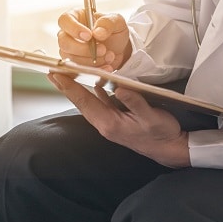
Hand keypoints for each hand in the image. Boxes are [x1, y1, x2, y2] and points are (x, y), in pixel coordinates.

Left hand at [48, 73, 189, 167]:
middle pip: (82, 103)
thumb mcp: (151, 117)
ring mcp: (109, 122)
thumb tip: (119, 88)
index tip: (56, 75)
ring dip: (77, 90)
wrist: (169, 149)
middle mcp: (105, 124)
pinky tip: (92, 84)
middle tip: (53, 72)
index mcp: (110, 123)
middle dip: (67, 87)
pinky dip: (93, 93)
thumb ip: (135, 102)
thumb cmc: (161, 134)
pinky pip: (100, 103)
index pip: (85, 102)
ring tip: (66, 76)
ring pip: (89, 103)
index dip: (70, 88)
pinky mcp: (116, 119)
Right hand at [58, 8, 131, 70]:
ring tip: (109, 56)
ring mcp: (69, 51)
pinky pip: (78, 71)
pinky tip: (107, 66)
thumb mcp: (116, 21)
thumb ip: (107, 23)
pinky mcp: (74, 64)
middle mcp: (67, 34)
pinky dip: (95, 70)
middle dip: (84, 49)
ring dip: (92, 61)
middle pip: (64, 43)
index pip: (64, 20)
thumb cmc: (112, 30)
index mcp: (74, 17)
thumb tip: (97, 33)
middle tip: (102, 49)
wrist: (119, 47)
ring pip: (71, 59)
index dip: (74, 29)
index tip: (89, 36)